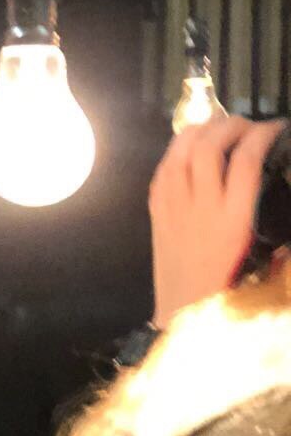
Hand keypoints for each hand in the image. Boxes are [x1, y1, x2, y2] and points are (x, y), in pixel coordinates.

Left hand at [149, 116, 286, 328]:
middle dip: (230, 124)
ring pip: (181, 152)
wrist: (181, 311)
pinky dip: (179, 150)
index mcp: (233, 220)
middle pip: (210, 147)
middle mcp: (201, 207)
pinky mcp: (156, 210)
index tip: (274, 128)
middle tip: (246, 124)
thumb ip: (279, 232)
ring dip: (202, 129)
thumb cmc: (227, 288)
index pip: (246, 161)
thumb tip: (284, 199)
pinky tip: (191, 146)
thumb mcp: (262, 258)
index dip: (261, 134)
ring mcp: (174, 207)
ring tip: (219, 125)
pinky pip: (164, 169)